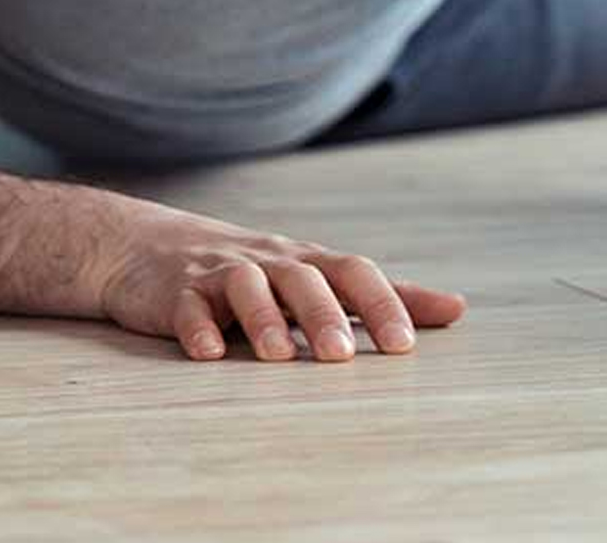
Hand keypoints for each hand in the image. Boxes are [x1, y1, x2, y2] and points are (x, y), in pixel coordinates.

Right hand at [90, 205, 466, 361]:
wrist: (149, 248)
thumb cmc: (256, 271)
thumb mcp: (319, 278)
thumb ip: (384, 296)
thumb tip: (457, 309)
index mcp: (311, 262)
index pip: (355, 272)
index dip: (381, 303)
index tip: (405, 345)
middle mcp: (272, 263)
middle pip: (304, 278)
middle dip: (324, 316)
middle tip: (343, 359)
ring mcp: (221, 274)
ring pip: (247, 287)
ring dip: (265, 320)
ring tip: (280, 357)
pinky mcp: (176, 293)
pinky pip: (187, 307)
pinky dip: (198, 328)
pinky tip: (209, 353)